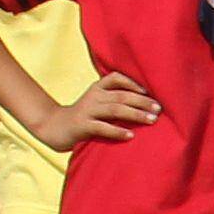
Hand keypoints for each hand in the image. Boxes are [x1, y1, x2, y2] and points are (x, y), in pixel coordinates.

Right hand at [46, 73, 160, 148]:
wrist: (54, 127)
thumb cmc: (84, 117)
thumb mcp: (97, 103)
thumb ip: (114, 100)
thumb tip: (145, 104)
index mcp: (97, 88)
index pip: (116, 78)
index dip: (133, 83)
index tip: (148, 92)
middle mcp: (93, 96)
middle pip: (121, 96)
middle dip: (142, 102)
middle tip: (159, 109)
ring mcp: (87, 111)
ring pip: (115, 110)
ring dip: (136, 114)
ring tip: (152, 120)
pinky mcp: (82, 126)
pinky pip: (102, 127)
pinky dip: (117, 131)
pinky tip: (131, 135)